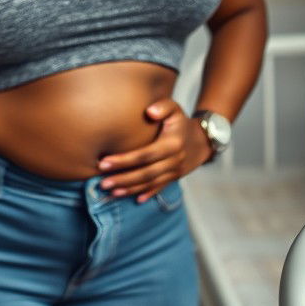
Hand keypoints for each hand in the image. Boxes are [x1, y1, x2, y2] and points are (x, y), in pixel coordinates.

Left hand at [97, 98, 212, 202]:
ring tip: (111, 191)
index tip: (104, 162)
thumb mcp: (175, 109)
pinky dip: (147, 193)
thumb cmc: (180, 122)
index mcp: (172, 144)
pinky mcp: (174, 178)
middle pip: (146, 173)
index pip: (145, 154)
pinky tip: (133, 199)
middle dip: (123, 179)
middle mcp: (174, 160)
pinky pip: (159, 188)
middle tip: (103, 182)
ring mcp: (175, 171)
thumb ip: (163, 106)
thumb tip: (149, 112)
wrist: (201, 140)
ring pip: (151, 183)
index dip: (124, 160)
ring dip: (130, 189)